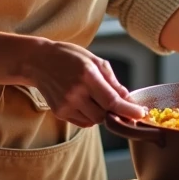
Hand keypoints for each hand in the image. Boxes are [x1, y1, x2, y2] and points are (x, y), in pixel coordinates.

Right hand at [25, 41, 145, 127]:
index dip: (129, 110)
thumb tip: (129, 100)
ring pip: (95, 121)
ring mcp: (66, 104)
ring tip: (93, 96)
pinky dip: (89, 116)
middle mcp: (76, 92)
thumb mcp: (95, 61)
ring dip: (101, 114)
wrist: (38, 61)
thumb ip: (113, 82)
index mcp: (87, 76)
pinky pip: (83, 122)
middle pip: (105, 115)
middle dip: (115, 112)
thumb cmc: (69, 57)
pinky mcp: (60, 112)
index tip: (140, 114)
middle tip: (117, 103)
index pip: (112, 101)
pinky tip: (83, 101)